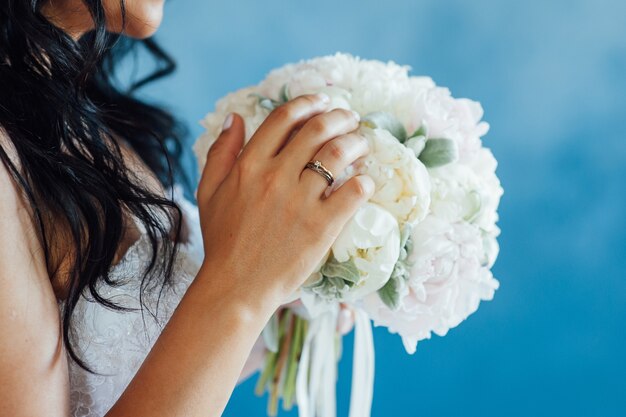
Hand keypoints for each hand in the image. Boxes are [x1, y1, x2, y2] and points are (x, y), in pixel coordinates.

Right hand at [196, 94, 373, 309]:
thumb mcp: (210, 191)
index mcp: (249, 165)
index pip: (284, 119)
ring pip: (338, 155)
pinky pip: (353, 192)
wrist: (237, 287)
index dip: (308, 103)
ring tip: (362, 144)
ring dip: (356, 142)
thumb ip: (221, 151)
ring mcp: (301, 200)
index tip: (322, 102)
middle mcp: (276, 176)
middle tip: (350, 119)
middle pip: (317, 130)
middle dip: (339, 117)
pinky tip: (365, 181)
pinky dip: (364, 182)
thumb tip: (236, 117)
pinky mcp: (322, 225)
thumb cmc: (223, 241)